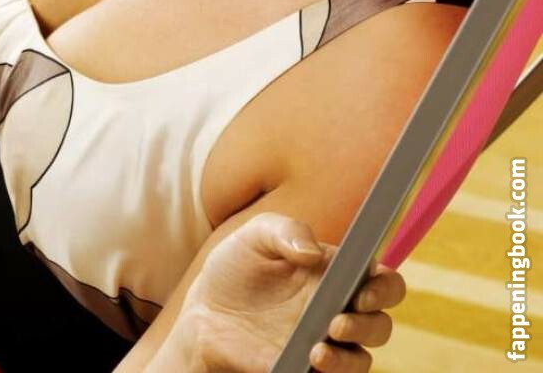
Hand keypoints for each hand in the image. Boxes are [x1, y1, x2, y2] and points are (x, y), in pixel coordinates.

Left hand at [179, 212, 405, 371]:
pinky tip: (308, 363)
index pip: (382, 280)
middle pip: (381, 325)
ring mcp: (323, 344)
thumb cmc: (235, 267)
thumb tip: (314, 253)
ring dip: (349, 359)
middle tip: (337, 322)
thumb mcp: (256, 235)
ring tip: (318, 350)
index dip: (385, 287)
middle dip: (370, 325)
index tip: (364, 291)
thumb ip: (287, 230)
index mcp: (336, 273)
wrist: (204, 312)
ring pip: (361, 360)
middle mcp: (336, 310)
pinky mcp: (303, 370)